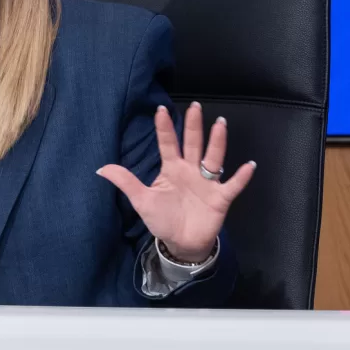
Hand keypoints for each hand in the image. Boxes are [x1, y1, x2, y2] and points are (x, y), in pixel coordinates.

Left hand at [97, 102, 254, 261]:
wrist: (181, 243)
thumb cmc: (162, 219)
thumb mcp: (141, 200)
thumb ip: (125, 182)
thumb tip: (101, 168)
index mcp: (172, 169)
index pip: (167, 144)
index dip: (165, 128)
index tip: (161, 109)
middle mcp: (191, 171)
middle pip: (193, 144)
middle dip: (193, 126)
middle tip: (194, 106)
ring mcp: (207, 183)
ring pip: (213, 157)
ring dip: (217, 141)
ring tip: (220, 123)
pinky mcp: (220, 198)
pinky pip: (233, 186)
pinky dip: (241, 177)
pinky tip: (249, 165)